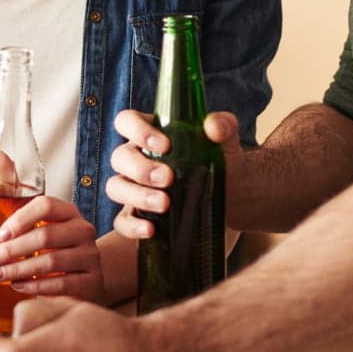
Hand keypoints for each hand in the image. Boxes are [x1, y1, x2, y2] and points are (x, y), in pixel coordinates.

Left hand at [0, 195, 105, 302]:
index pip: (45, 206)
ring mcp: (90, 256)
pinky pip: (63, 285)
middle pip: (45, 236)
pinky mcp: (92, 281)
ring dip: (19, 270)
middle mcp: (83, 230)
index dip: (20, 219)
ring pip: (52, 262)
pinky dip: (37, 287)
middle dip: (11, 250)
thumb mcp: (32, 218)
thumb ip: (12, 186)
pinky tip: (18, 286)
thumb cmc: (50, 243)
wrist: (83, 273)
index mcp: (68, 211)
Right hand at [106, 109, 239, 239]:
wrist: (235, 196)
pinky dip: (132, 226)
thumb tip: (213, 127)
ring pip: (116, 187)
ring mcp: (134, 187)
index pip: (126, 121)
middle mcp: (136, 158)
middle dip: (141, 168)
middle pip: (119, 157)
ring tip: (165, 204)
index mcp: (149, 133)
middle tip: (168, 178)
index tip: (165, 145)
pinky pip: (122, 221)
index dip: (137, 130)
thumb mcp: (227, 140)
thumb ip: (224, 126)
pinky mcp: (137, 215)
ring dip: (137, 195)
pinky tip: (151, 230)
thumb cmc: (223, 160)